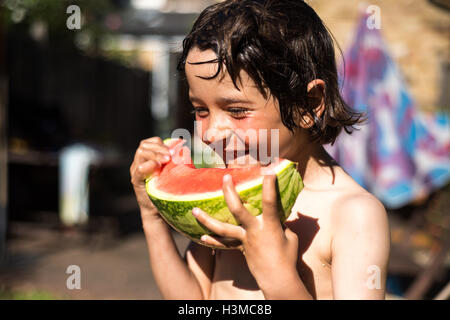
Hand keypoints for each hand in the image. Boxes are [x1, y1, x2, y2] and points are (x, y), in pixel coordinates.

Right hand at [130, 137, 170, 223]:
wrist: (158, 210)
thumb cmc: (167, 190)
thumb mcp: (171, 172)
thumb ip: (174, 161)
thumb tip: (185, 148)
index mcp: (147, 159)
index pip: (149, 143)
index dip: (160, 144)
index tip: (173, 149)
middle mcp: (139, 163)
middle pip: (144, 146)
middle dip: (159, 148)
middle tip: (170, 155)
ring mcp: (136, 172)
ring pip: (140, 153)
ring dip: (155, 154)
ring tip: (166, 160)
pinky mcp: (136, 181)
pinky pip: (139, 170)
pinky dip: (148, 166)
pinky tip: (157, 167)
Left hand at [191, 173, 299, 290]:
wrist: (277, 278)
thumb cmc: (287, 256)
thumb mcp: (290, 236)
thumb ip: (281, 222)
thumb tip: (276, 212)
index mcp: (269, 226)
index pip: (269, 203)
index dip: (269, 187)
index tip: (268, 172)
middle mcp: (253, 231)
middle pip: (238, 210)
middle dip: (231, 192)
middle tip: (225, 177)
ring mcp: (244, 240)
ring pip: (222, 229)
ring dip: (206, 220)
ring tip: (194, 211)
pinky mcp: (239, 248)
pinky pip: (224, 244)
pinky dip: (212, 242)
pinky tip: (201, 238)